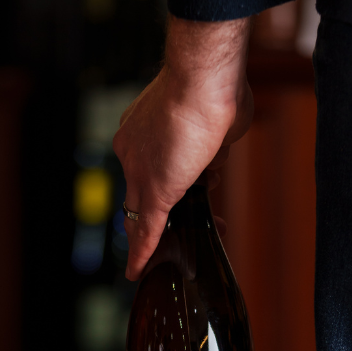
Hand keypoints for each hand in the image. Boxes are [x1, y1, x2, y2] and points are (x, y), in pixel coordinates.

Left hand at [113, 15, 252, 279]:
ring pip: (146, 214)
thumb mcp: (217, 125)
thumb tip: (215, 164)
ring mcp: (140, 173)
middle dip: (160, 214)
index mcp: (144, 129)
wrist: (204, 79)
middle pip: (141, 194)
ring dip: (166, 233)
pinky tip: (138, 271)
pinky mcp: (153, 194)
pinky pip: (146, 229)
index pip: (150, 167)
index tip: (174, 193)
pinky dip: (143, 252)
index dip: (164, 183)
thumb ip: (212, 149)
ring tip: (188, 245)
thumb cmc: (216, 88)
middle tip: (177, 230)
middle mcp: (133, 150)